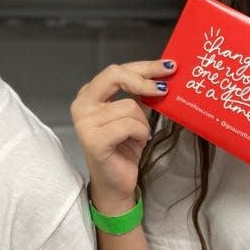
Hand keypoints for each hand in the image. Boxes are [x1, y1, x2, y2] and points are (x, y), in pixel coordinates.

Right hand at [71, 60, 174, 213]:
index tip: (168, 66)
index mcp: (90, 94)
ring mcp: (85, 122)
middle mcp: (82, 104)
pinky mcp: (93, 139)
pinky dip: (141, 133)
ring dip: (143, 121)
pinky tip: (139, 141)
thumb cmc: (124, 148)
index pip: (117, 70)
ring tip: (141, 135)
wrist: (116, 183)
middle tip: (164, 88)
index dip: (144, 66)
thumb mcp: (133, 114)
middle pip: (115, 74)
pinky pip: (129, 125)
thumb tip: (162, 75)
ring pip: (129, 105)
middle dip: (144, 79)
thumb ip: (139, 94)